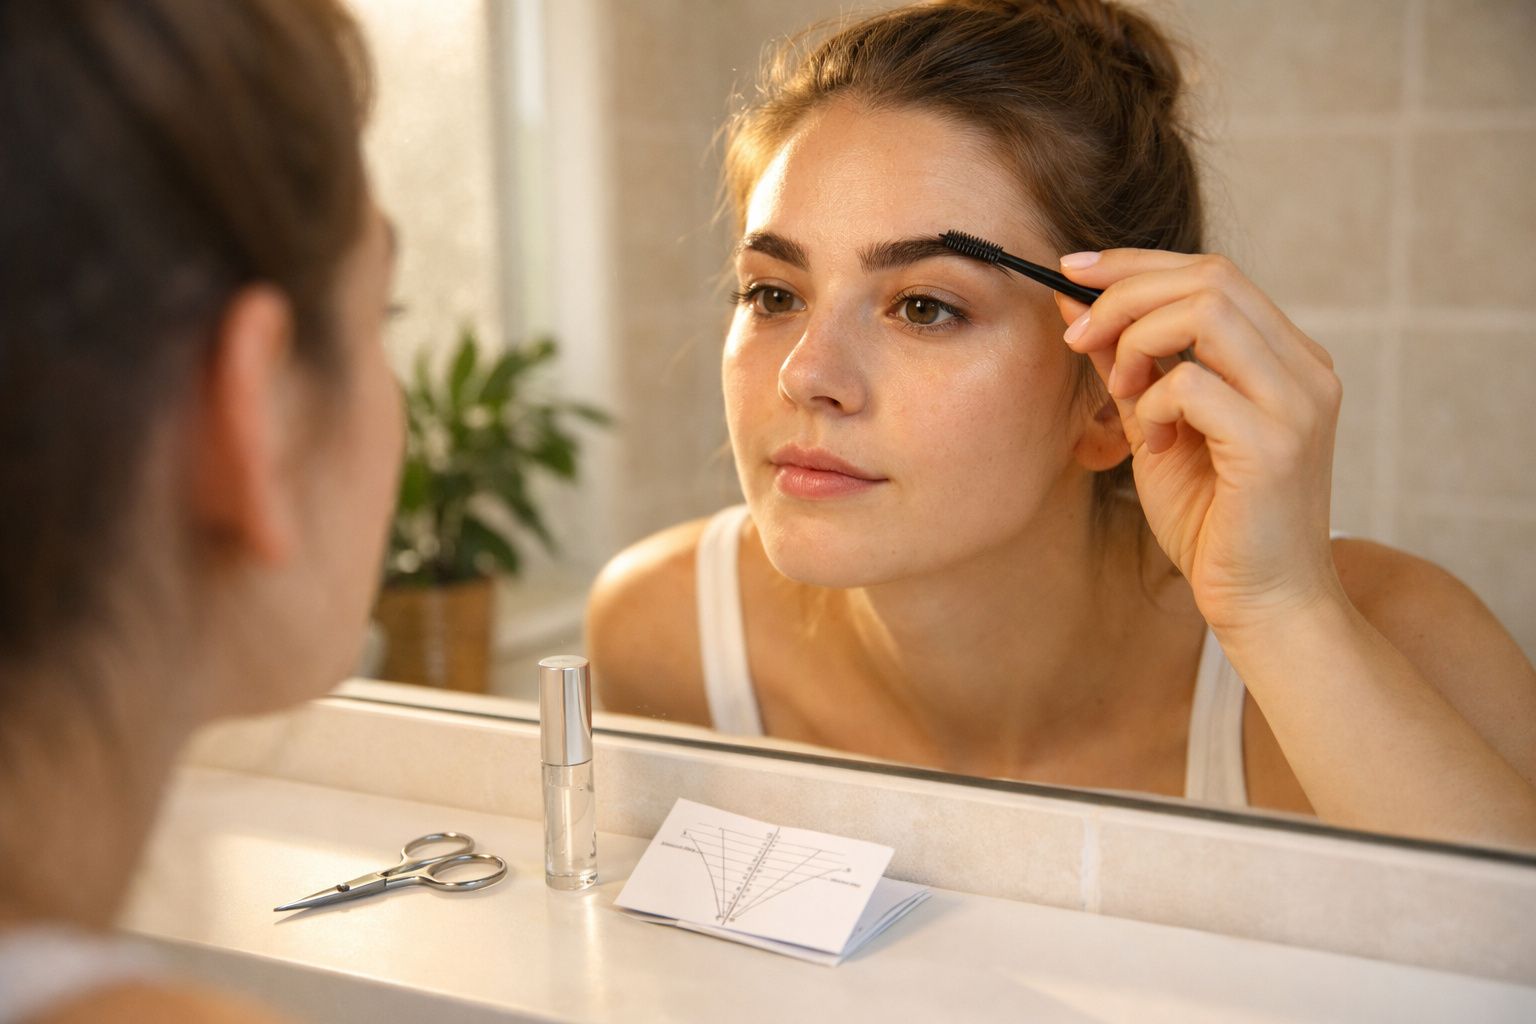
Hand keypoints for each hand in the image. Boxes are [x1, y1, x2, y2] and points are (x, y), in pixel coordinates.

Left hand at [1056, 250, 1344, 633]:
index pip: (1214, 272)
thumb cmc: (1214, 524)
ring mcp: (1298, 403)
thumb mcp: (1159, 429)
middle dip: (1125, 294)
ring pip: (1207, 311)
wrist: (1263, 605)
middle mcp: (1305, 369)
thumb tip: (1076, 304)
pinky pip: (1193, 384)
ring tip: (1122, 393)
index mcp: (1286, 358)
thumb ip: (1128, 367)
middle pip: (1211, 276)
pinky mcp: (1275, 445)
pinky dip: (1154, 403)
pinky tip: (1155, 443)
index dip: (1136, 263)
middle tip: (1078, 336)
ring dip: (1139, 341)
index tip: (1072, 271)